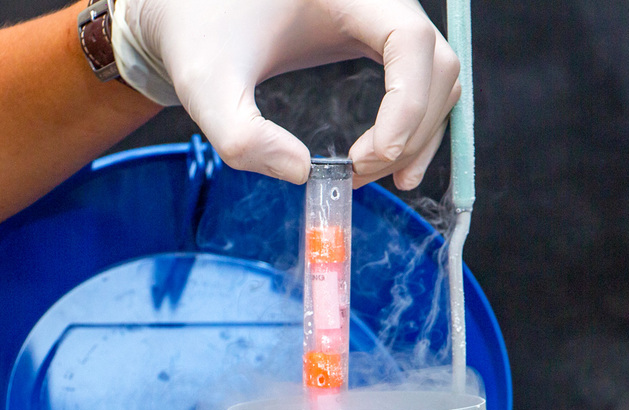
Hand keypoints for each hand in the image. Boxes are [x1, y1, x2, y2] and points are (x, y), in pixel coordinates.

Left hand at [112, 0, 460, 187]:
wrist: (190, 12)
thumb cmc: (198, 35)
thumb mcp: (204, 85)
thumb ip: (240, 136)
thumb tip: (302, 172)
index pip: (410, 40)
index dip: (407, 104)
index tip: (368, 156)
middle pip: (436, 64)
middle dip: (412, 130)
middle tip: (361, 174)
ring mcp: (380, 19)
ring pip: (438, 77)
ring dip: (418, 134)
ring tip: (370, 175)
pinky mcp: (375, 40)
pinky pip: (421, 82)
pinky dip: (415, 125)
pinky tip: (390, 162)